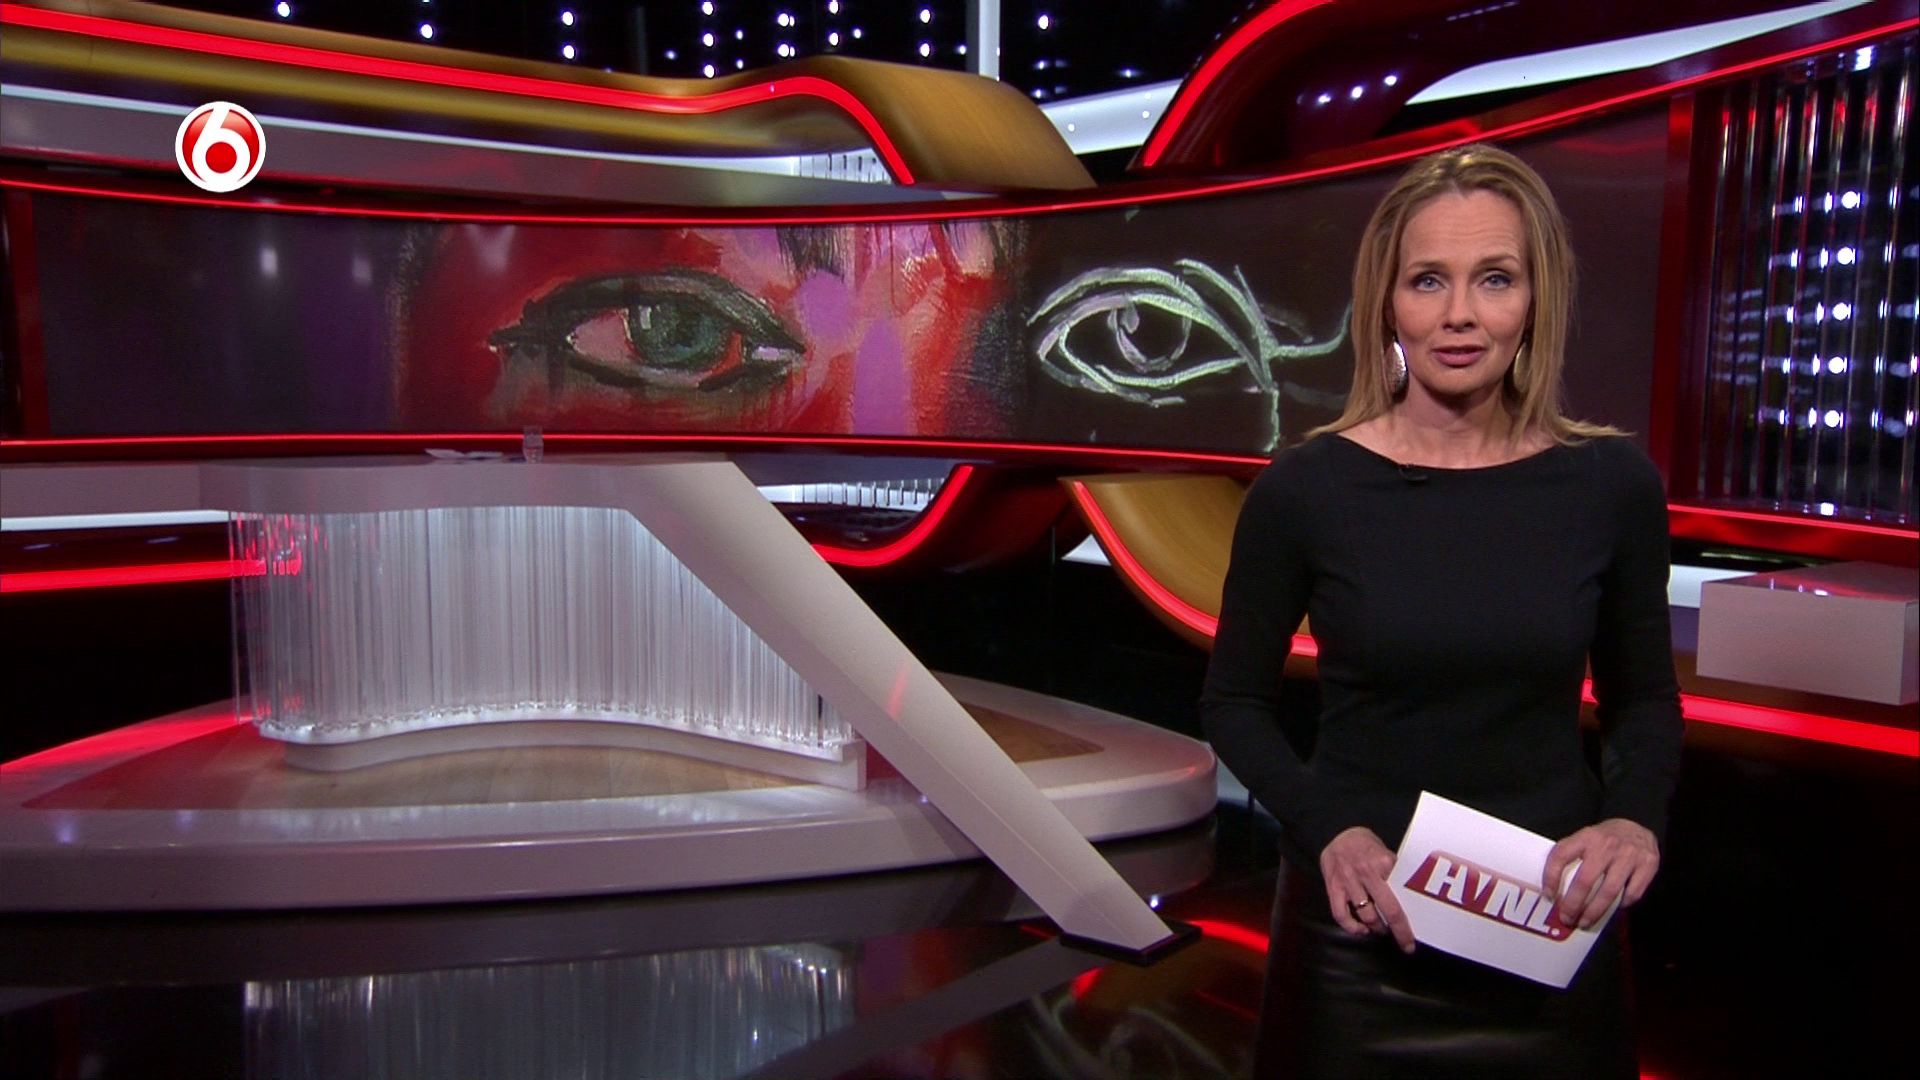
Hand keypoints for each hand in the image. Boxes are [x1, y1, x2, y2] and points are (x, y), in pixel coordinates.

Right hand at [1319, 826, 1414, 951]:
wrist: (1334, 831)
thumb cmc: (1364, 844)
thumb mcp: (1384, 851)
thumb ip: (1394, 872)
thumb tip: (1408, 896)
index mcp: (1384, 862)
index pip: (1404, 893)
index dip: (1414, 913)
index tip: (1420, 928)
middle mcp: (1367, 873)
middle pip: (1389, 910)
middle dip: (1400, 932)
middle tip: (1407, 944)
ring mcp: (1349, 881)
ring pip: (1367, 915)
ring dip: (1377, 928)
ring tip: (1382, 930)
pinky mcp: (1333, 887)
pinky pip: (1341, 914)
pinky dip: (1352, 927)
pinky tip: (1361, 930)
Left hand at [1544, 818, 1659, 930]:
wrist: (1638, 826)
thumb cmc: (1606, 839)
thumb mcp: (1586, 838)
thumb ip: (1572, 857)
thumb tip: (1554, 889)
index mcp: (1586, 836)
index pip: (1561, 855)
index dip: (1551, 877)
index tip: (1548, 895)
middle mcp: (1606, 845)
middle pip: (1585, 880)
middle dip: (1573, 904)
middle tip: (1567, 918)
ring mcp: (1628, 855)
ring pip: (1609, 891)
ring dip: (1594, 911)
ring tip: (1585, 922)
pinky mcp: (1647, 865)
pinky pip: (1632, 893)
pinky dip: (1621, 905)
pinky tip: (1614, 908)